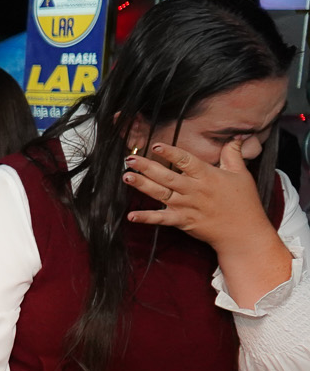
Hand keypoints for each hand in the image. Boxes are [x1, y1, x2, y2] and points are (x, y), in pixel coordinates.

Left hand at [123, 137, 268, 249]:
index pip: (186, 161)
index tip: (155, 145)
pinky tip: (131, 215)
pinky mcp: (183, 221)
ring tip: (127, 177)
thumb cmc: (244, 202)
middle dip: (147, 167)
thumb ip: (232, 155)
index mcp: (207, 176)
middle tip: (129, 159)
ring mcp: (187, 206)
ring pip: (161, 194)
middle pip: (167, 176)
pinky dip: (146, 218)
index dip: (170, 152)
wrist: (244, 233)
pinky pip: (162, 219)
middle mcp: (194, 190)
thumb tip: (236, 137)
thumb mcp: (241, 174)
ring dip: (142, 186)